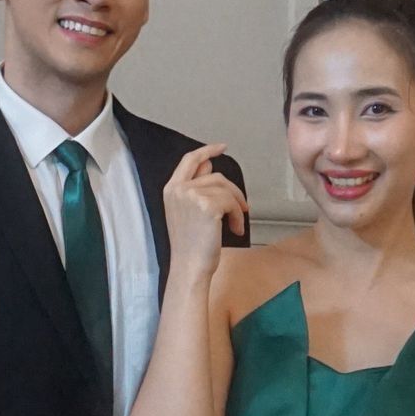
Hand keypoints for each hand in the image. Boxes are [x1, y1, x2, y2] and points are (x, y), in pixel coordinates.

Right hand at [163, 145, 248, 282]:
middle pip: (215, 175)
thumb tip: (209, 166)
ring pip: (225, 189)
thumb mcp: (188, 212)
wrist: (189, 267)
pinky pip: (231, 202)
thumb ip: (197, 187)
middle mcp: (179, 189)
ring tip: (236, 225)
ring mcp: (191, 195)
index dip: (207, 151)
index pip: (190, 160)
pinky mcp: (207, 205)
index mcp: (171, 189)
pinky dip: (238, 216)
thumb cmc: (189, 247)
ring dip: (236, 207)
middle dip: (233, 190)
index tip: (222, 147)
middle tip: (243, 206)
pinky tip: (235, 230)